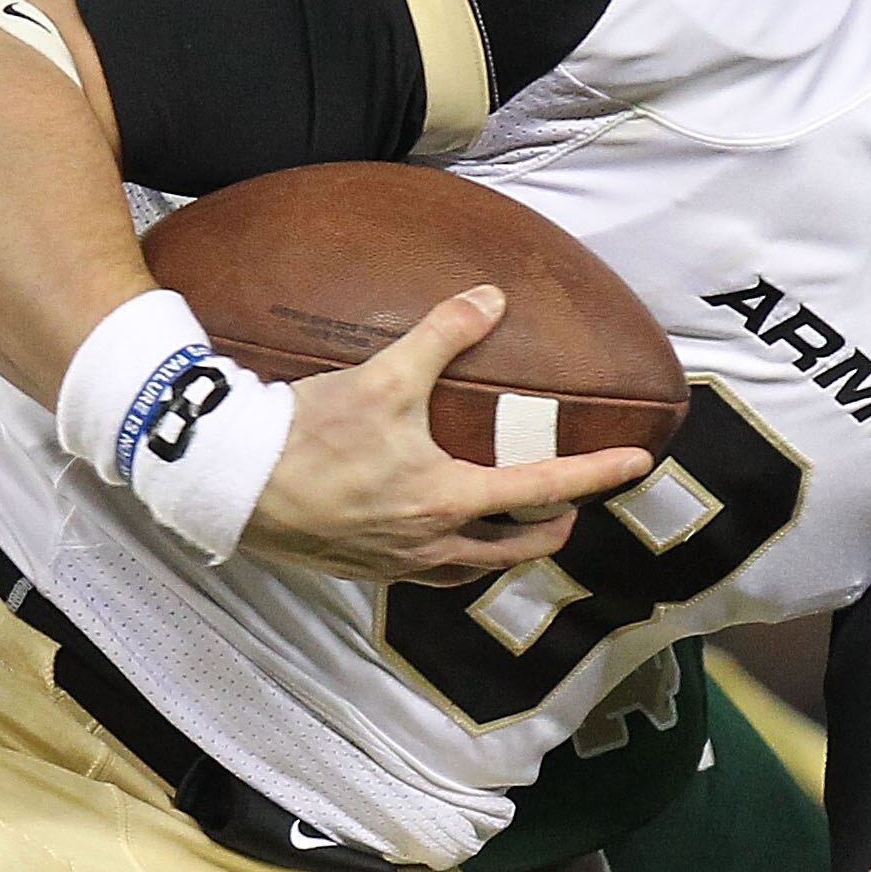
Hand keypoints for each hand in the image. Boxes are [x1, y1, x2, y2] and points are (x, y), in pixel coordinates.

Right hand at [241, 287, 653, 582]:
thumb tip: (491, 297)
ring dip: (501, 551)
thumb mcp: (383, 377)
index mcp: (448, 500)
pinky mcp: (362, 570)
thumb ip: (442, 335)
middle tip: (567, 508)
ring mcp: (397, 565)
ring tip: (508, 527)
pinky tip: (435, 535)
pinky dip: (450, 558)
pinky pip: (426, 574)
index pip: (544, 490)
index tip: (637, 465)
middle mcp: (432, 544)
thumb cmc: (310, 435)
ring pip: (472, 570)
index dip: (597, 475)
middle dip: (550, 529)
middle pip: (517, 550)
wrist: (233, 484)